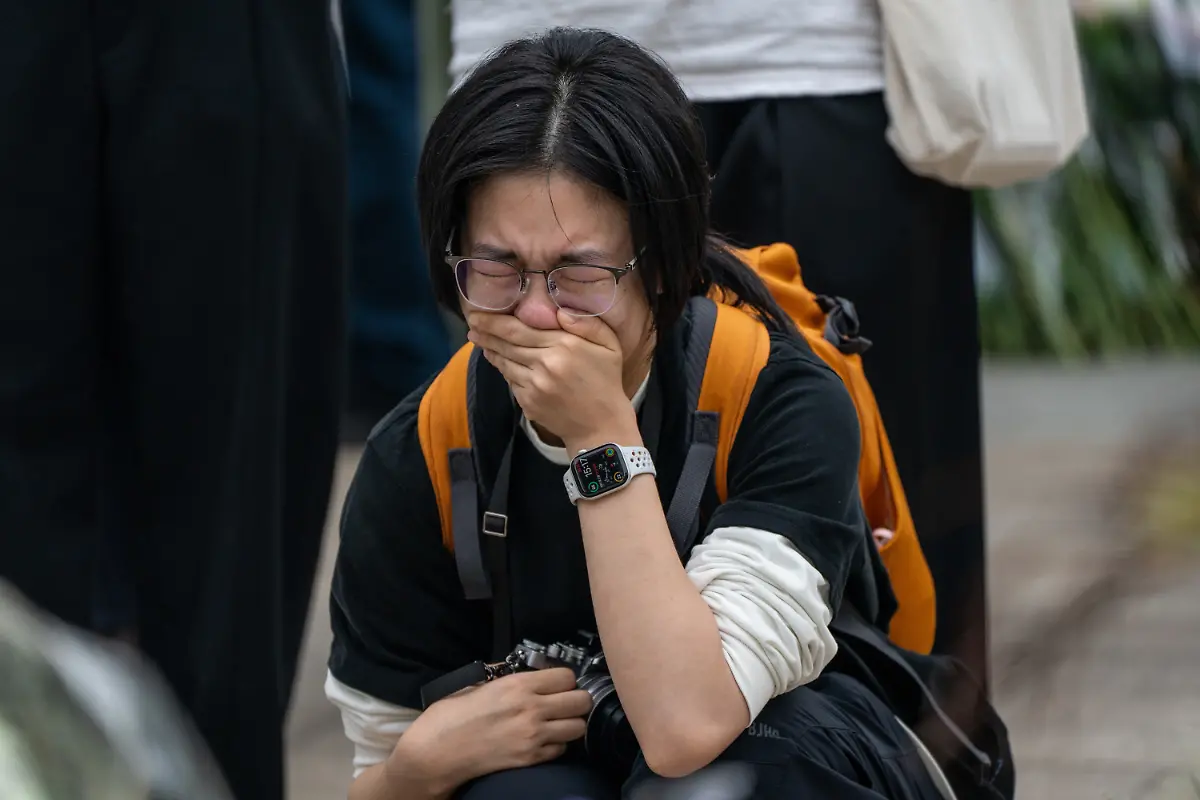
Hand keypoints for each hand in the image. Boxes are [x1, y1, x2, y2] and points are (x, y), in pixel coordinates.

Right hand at [389, 668, 593, 793]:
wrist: (436, 752)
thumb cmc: (450, 716)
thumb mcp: (478, 685)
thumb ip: (507, 678)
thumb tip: (526, 675)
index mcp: (518, 685)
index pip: (567, 676)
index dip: (565, 679)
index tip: (558, 682)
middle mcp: (531, 709)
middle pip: (581, 701)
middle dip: (576, 699)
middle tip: (565, 701)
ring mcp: (533, 737)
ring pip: (578, 727)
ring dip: (570, 723)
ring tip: (557, 722)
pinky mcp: (530, 760)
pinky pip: (561, 749)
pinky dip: (557, 744)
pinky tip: (543, 740)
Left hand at [466, 311, 634, 446]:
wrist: (601, 426)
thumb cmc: (606, 381)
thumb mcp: (609, 346)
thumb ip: (588, 324)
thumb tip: (559, 312)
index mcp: (564, 346)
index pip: (519, 329)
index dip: (495, 322)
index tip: (478, 315)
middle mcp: (545, 364)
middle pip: (506, 344)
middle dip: (486, 333)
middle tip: (472, 324)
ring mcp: (534, 385)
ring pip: (505, 362)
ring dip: (490, 350)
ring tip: (478, 339)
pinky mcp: (528, 402)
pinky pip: (511, 380)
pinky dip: (503, 369)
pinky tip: (498, 361)